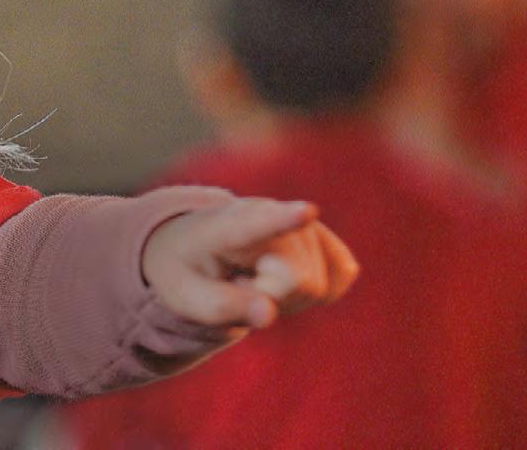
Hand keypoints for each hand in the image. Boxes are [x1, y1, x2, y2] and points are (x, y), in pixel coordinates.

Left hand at [141, 195, 359, 329]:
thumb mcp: (185, 297)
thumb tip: (267, 315)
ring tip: (254, 280)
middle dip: (271, 298)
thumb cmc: (188, 271)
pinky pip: (341, 275)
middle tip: (238, 284)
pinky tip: (285, 280)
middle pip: (297, 281)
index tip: (308, 212)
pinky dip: (314, 292)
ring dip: (286, 298)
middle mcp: (269, 212)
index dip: (285, 220)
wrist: (196, 245)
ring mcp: (300, 222)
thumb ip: (222, 308)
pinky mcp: (323, 236)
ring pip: (318, 286)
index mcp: (225, 225)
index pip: (257, 225)